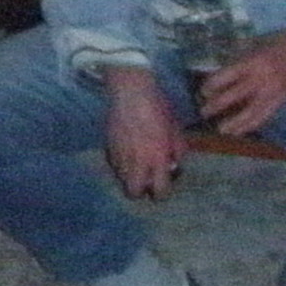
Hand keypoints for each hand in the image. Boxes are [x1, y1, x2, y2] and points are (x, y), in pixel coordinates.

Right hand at [102, 69, 187, 199]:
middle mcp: (136, 163)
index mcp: (157, 160)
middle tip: (147, 179)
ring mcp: (119, 156)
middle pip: (133, 193)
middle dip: (141, 190)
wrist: (131, 92)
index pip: (159, 192)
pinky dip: (120, 164)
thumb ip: (178, 151)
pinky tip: (127, 151)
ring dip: (130, 176)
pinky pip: (113, 164)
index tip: (164, 183)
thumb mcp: (176, 130)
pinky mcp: (107, 147)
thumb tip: (173, 164)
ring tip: (137, 163)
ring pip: (121, 180)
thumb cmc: (158, 108)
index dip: (163, 192)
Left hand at [199, 26, 285, 140]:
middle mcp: (260, 79)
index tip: (203, 91)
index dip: (211, 86)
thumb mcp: (254, 43)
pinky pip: (264, 117)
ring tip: (221, 130)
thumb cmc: (278, 41)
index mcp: (251, 61)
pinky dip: (251, 125)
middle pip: (233, 96)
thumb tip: (218, 72)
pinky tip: (241, 131)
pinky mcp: (282, 100)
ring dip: (234, 123)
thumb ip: (237, 58)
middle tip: (204, 113)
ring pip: (249, 113)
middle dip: (216, 106)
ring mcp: (272, 92)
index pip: (225, 77)